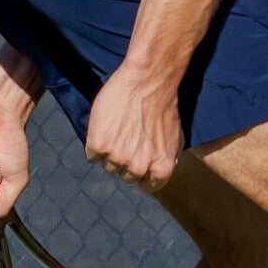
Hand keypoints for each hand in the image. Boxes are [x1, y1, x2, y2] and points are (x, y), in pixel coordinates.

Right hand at [85, 64, 182, 191]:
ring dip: (110, 152)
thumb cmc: (163, 106)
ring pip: (108, 166)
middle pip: (125, 176)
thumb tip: (157, 172)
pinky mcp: (98, 146)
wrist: (148, 81)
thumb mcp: (175, 138)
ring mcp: (117, 158)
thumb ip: (165, 159)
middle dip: (125, 161)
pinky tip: (106, 127)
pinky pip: (92, 155)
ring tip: (117, 130)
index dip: (141, 171)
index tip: (138, 156)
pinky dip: (96, 143)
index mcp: (160, 170)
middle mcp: (139, 169)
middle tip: (127, 138)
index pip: (145, 186)